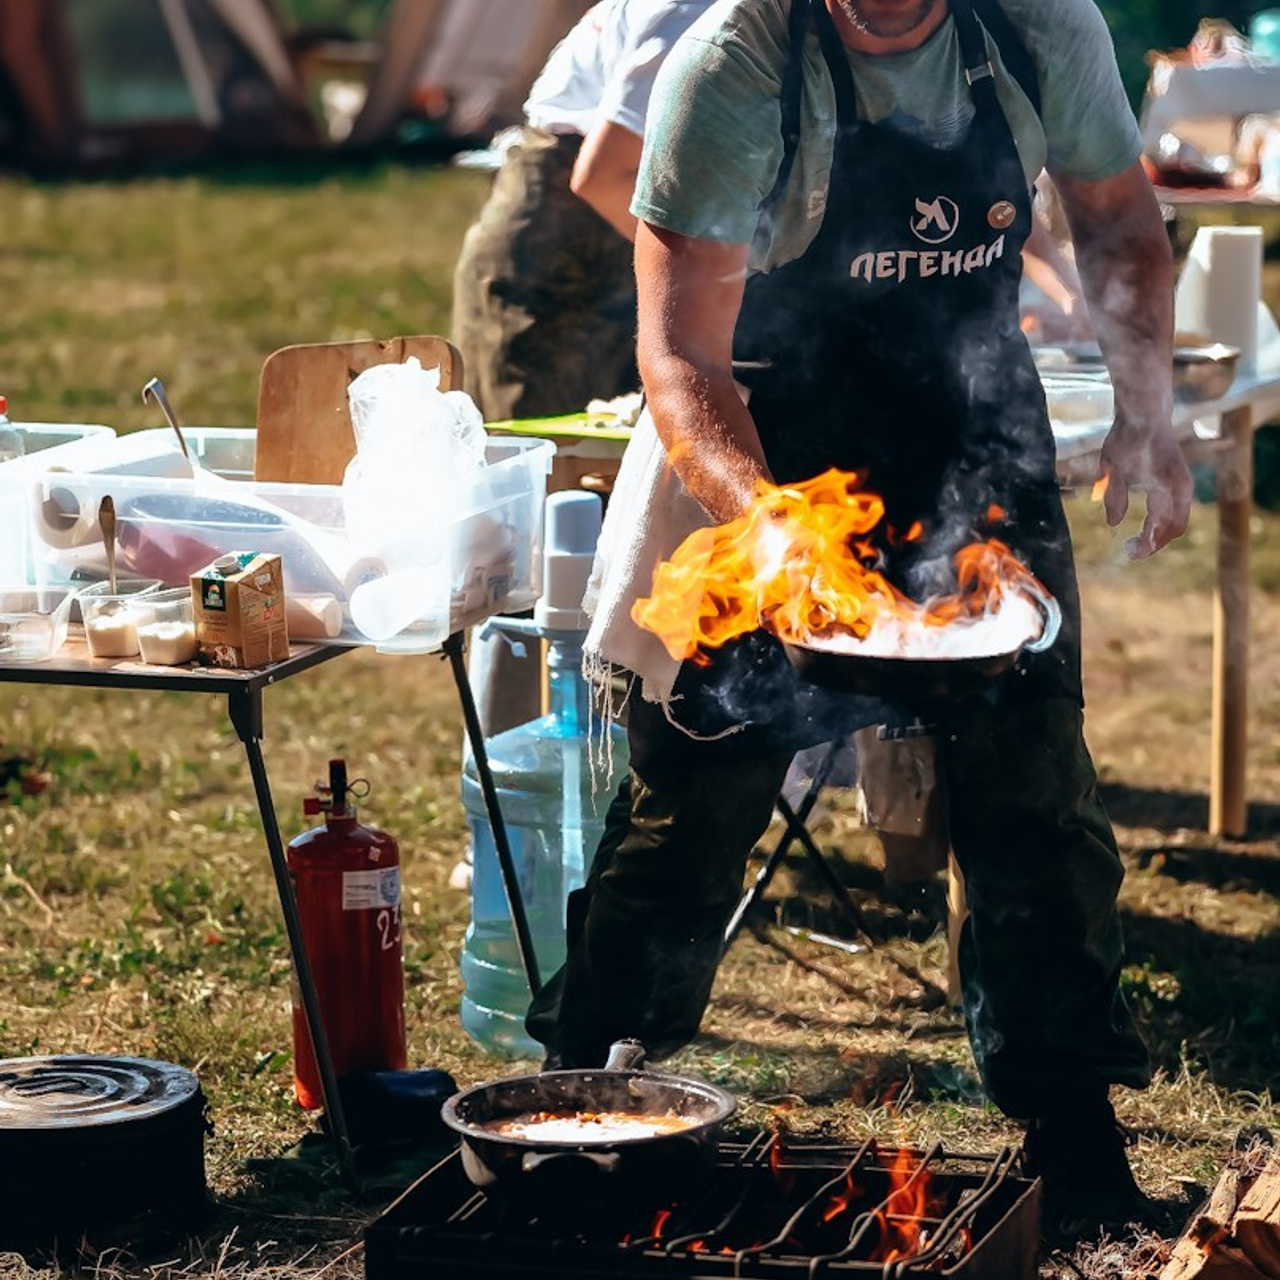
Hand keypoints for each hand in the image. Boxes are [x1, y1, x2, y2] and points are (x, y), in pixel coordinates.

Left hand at [1097, 418, 1192, 559]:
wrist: (1146, 414)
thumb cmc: (1127, 439)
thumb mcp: (1112, 469)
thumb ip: (1114, 497)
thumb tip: (1113, 524)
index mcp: (1167, 486)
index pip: (1161, 526)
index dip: (1147, 544)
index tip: (1129, 553)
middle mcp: (1181, 487)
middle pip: (1175, 528)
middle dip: (1155, 543)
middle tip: (1131, 551)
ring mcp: (1184, 483)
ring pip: (1178, 520)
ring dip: (1160, 534)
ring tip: (1136, 541)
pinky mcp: (1180, 480)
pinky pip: (1176, 509)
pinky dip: (1163, 522)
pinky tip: (1146, 526)